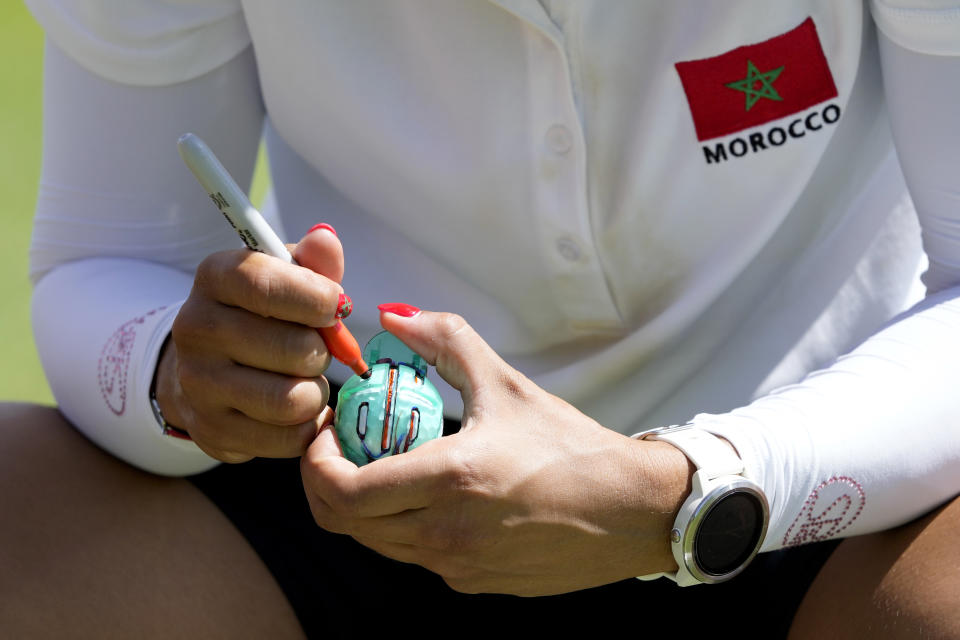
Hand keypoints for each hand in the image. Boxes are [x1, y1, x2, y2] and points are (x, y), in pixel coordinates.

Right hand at [156, 225, 346, 461]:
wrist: (211, 368)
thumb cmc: (264, 314)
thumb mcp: (288, 277)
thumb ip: (314, 262)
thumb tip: (327, 240)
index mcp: (215, 277)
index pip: (266, 285)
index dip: (315, 298)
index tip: (336, 307)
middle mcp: (195, 328)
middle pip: (292, 349)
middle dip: (322, 352)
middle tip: (316, 350)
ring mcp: (198, 385)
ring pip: (292, 399)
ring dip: (316, 391)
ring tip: (306, 380)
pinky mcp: (212, 431)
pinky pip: (287, 437)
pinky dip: (307, 426)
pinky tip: (298, 411)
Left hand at [301, 308, 694, 594]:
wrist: (633, 511)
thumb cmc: (573, 449)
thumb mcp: (508, 385)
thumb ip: (447, 341)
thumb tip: (397, 316)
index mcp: (450, 481)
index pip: (342, 491)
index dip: (314, 462)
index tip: (326, 430)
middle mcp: (446, 534)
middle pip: (344, 523)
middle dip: (326, 482)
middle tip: (340, 446)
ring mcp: (458, 566)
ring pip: (375, 543)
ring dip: (362, 505)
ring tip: (383, 463)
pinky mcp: (473, 583)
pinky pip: (414, 556)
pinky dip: (401, 526)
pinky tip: (428, 494)